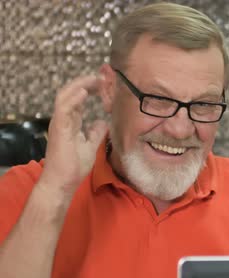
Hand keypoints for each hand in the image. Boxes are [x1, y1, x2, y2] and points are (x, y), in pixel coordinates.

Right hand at [38, 74, 108, 194]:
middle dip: (85, 83)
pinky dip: (74, 98)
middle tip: (102, 77)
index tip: (103, 84)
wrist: (63, 181)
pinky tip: (85, 91)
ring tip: (95, 79)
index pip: (78, 99)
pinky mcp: (59, 129)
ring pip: (65, 96)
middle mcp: (63, 119)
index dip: (89, 89)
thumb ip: (95, 133)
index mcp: (70, 122)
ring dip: (80, 85)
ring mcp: (59, 123)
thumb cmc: (74, 166)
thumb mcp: (90, 145)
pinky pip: (64, 108)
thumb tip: (101, 122)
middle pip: (71, 93)